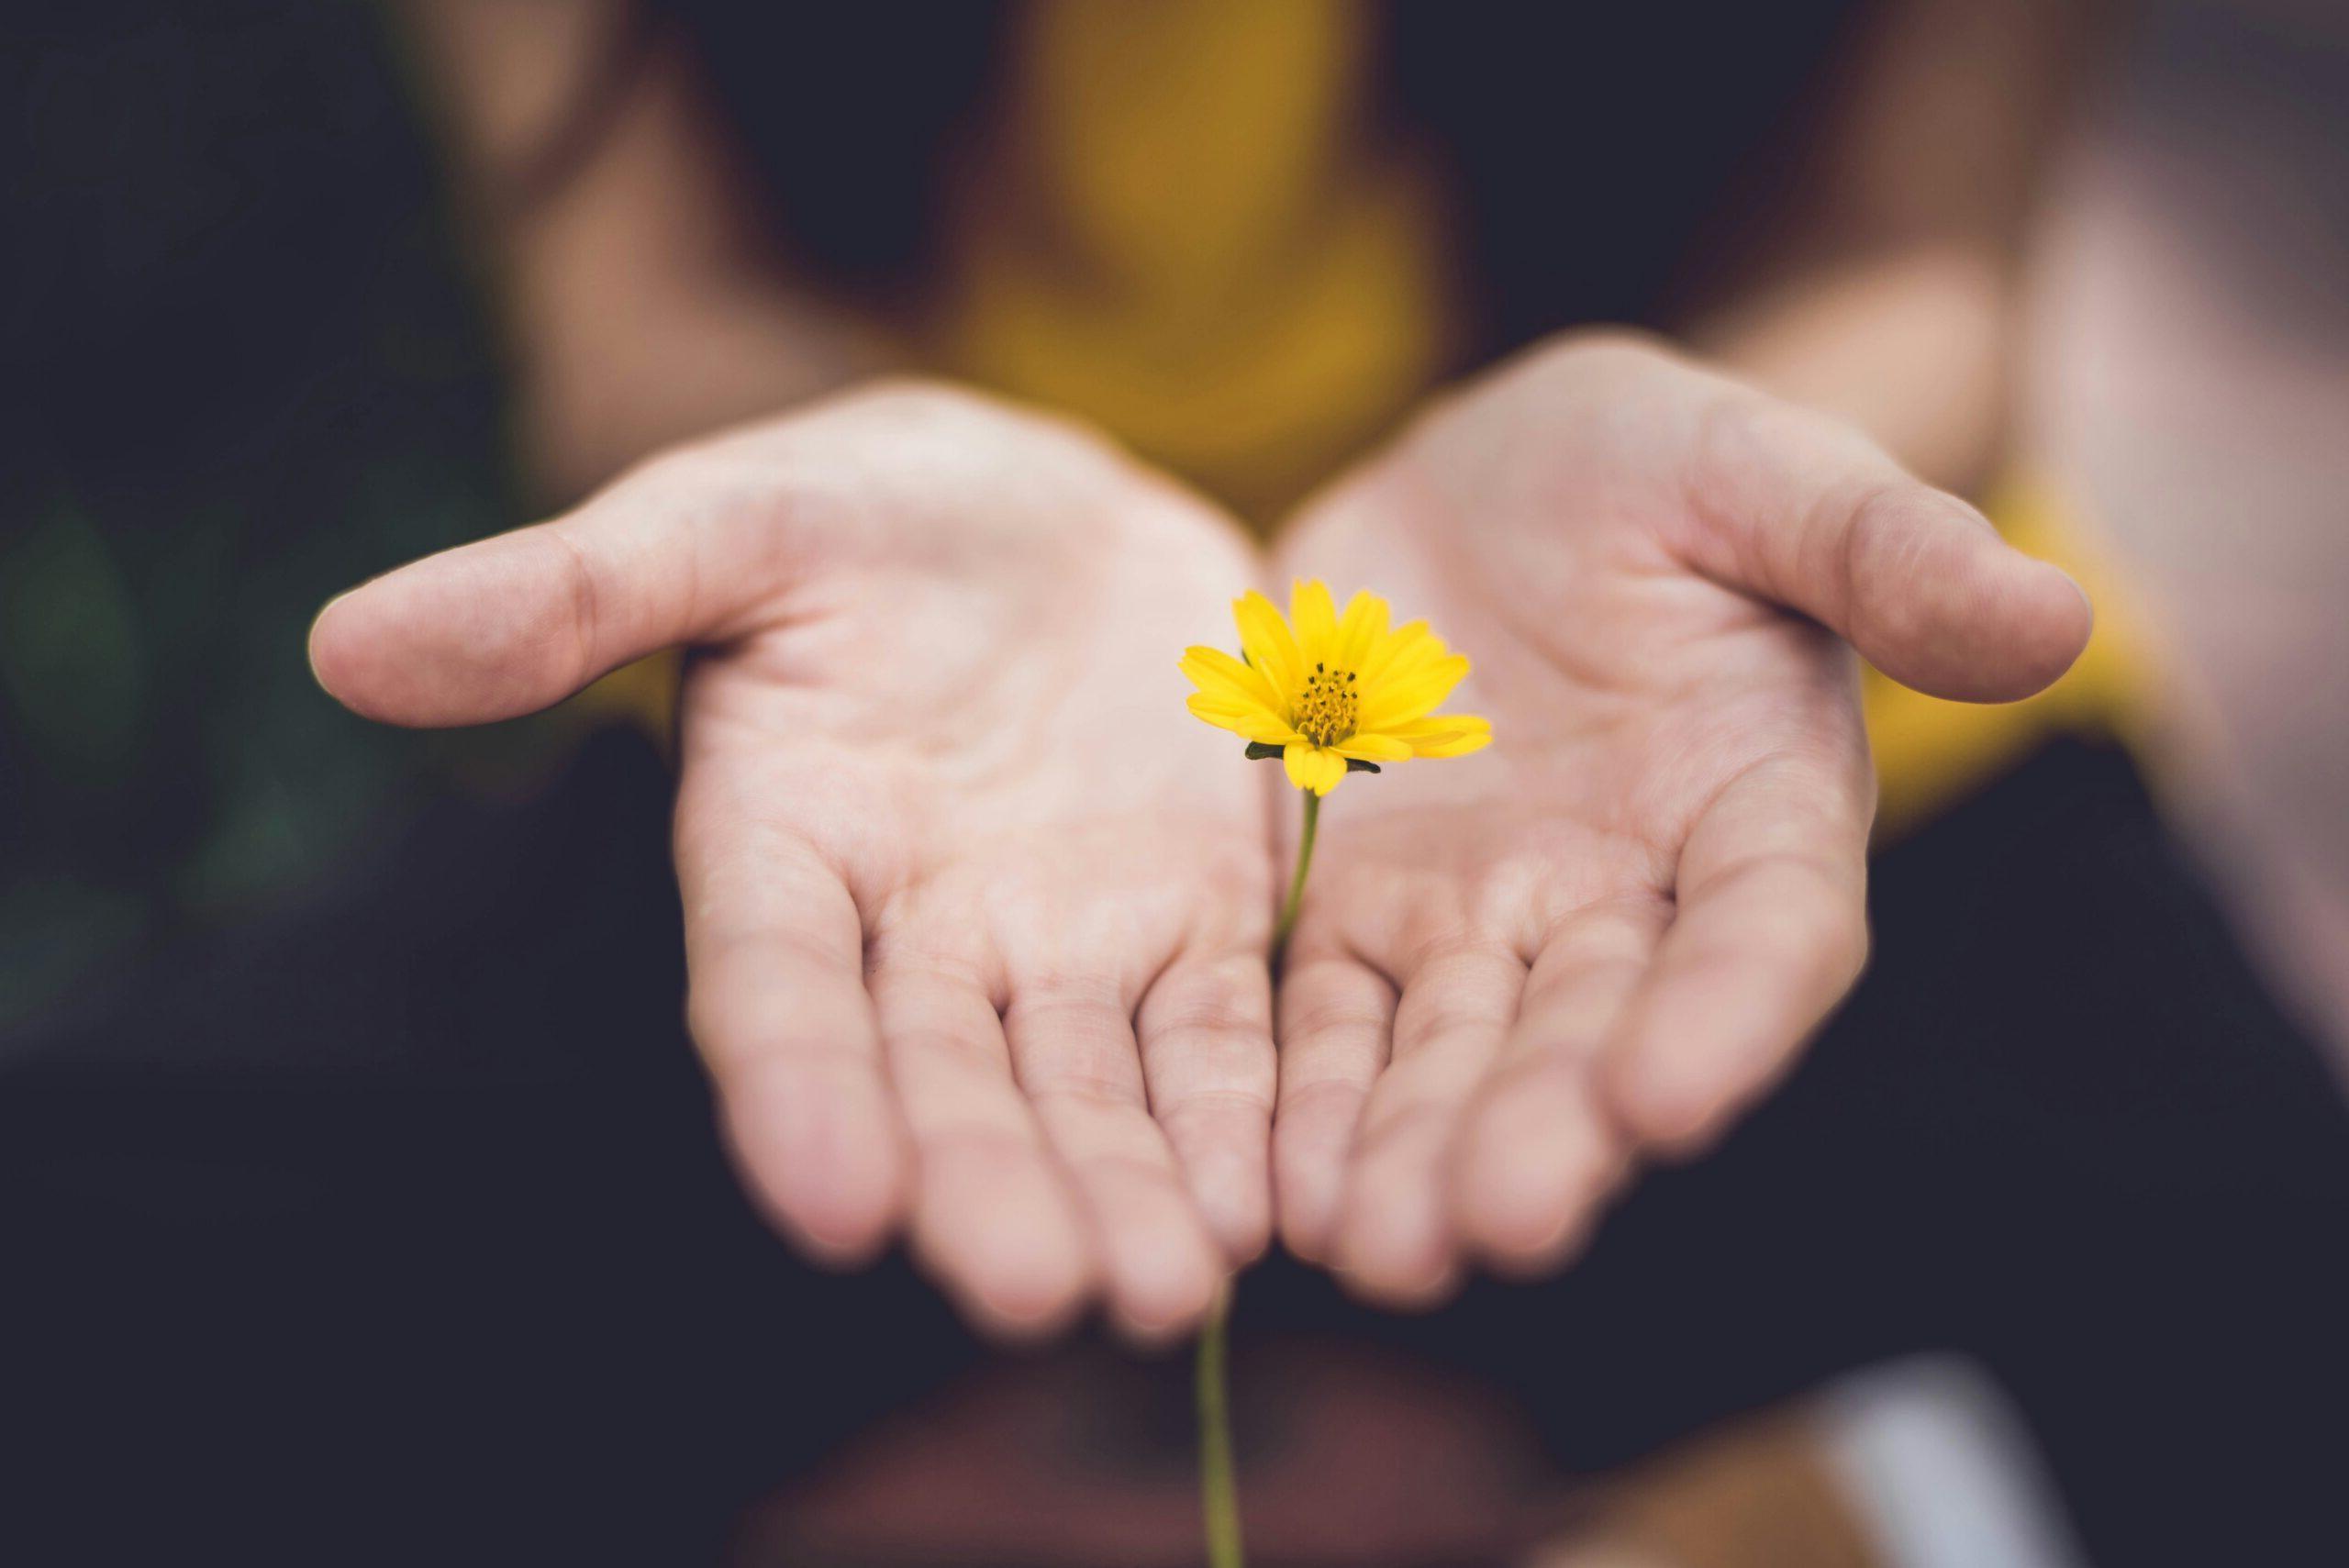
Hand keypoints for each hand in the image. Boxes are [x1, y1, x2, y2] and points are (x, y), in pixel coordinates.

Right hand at [311, 382, 1275, 1338]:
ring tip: (1166, 1290)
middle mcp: (913, 929)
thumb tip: (346, 645)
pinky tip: (1266, 1204)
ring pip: (1084, 1088)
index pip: (771, 984)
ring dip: (1122, 1190)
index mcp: (780, 842)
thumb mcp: (730, 517)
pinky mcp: (1193, 924)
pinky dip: (1236, 1115)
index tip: (829, 1200)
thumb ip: (574, 591)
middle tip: (1037, 1291)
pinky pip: (1216, 1035)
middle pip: (940, 1077)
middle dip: (984, 1184)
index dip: (795, 1087)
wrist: (1052, 510)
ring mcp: (1058, 940)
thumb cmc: (863, 510)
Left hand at [1268, 333, 2091, 1302]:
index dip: (1725, 1015)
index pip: (1764, 932)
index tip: (1665, 1098)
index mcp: (1756, 805)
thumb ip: (1884, 547)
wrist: (1477, 483)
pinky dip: (1309, 1098)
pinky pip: (1333, 1018)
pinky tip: (1276, 1189)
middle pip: (1597, 1034)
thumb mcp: (1759, 471)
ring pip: (1457, 1055)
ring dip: (1417, 1153)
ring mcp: (1488, 919)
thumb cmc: (1648, 467)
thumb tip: (2055, 613)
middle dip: (1548, 1129)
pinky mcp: (1360, 913)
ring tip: (1372, 1248)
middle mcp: (1629, 898)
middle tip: (1494, 1224)